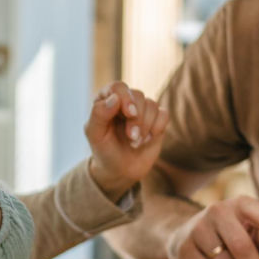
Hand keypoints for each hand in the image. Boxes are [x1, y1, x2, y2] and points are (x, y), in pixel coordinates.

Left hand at [85, 82, 169, 201]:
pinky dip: (157, 127)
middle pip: (138, 95)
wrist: (120, 170)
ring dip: (145, 126)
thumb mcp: (95, 134)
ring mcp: (142, 110)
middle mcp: (125, 101)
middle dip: (137, 118)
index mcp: (106, 100)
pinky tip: (147, 140)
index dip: (126, 98)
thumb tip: (115, 98)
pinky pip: (163, 114)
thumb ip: (99, 114)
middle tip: (131, 137)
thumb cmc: (104, 150)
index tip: (129, 114)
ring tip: (135, 143)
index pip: (118, 87)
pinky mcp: (156, 120)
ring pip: (151, 104)